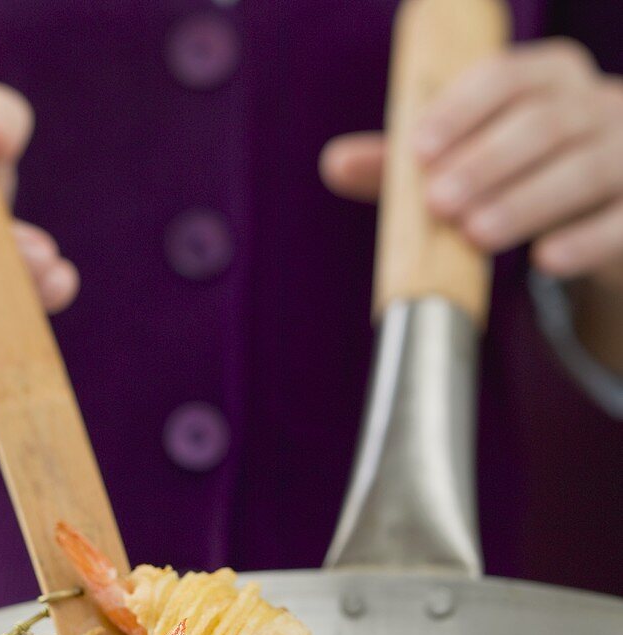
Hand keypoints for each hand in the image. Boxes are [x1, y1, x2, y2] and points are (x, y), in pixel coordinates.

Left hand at [319, 39, 622, 283]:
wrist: (614, 219)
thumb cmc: (530, 178)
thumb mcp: (475, 160)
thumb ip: (412, 163)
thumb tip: (334, 163)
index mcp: (553, 79)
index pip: (509, 78)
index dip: (464, 110)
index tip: (419, 150)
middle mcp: (601, 106)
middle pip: (547, 123)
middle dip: (488, 161)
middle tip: (439, 202)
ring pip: (585, 169)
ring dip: (526, 201)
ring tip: (475, 234)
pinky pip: (622, 222)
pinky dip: (586, 240)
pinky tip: (545, 261)